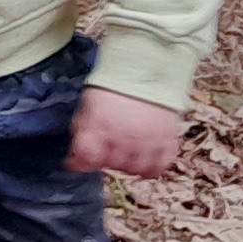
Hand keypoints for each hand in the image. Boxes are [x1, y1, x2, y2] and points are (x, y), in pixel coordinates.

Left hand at [66, 86, 183, 178]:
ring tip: (128, 153)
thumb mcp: (88, 108)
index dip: (81, 162)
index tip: (80, 160)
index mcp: (100, 126)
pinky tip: (145, 157)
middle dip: (107, 159)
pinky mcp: (167, 140)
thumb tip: (75, 160)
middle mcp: (124, 136)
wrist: (143, 72)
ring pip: (137, 169)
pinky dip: (152, 166)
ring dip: (129, 164)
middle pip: (113, 165)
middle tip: (109, 149)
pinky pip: (160, 165)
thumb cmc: (111, 91)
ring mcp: (148, 140)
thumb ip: (82, 134)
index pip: (87, 158)